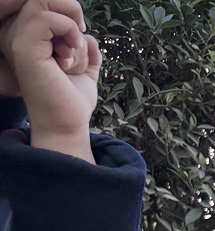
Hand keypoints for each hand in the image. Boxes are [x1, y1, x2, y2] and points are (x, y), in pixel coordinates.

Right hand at [0, 0, 98, 160]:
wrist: (67, 123)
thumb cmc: (71, 96)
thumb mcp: (82, 64)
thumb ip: (83, 44)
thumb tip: (88, 34)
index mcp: (26, 34)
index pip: (45, 1)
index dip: (67, 11)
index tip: (77, 38)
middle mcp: (15, 32)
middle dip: (72, 13)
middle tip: (77, 41)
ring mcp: (16, 37)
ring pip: (45, 3)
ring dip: (72, 31)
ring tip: (71, 57)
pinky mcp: (22, 46)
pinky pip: (47, 19)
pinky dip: (69, 35)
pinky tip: (68, 60)